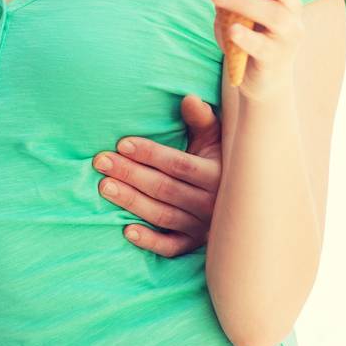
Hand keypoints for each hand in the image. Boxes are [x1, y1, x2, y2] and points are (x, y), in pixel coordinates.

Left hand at [94, 95, 221, 256]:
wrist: (245, 202)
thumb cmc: (220, 161)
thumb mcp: (217, 139)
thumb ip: (202, 119)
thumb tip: (188, 98)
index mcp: (217, 174)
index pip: (179, 164)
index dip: (150, 154)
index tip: (122, 143)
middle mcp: (211, 203)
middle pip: (164, 188)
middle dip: (130, 173)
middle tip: (100, 161)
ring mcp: (202, 227)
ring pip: (162, 215)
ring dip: (132, 201)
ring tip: (104, 186)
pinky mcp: (194, 245)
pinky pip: (171, 247)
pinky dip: (150, 241)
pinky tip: (127, 231)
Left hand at [195, 0, 302, 101]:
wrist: (258, 75)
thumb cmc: (246, 29)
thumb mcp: (230, 3)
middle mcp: (292, 9)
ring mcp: (287, 35)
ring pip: (275, 14)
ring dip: (243, 1)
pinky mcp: (276, 58)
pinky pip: (265, 46)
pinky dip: (248, 37)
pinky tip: (231, 30)